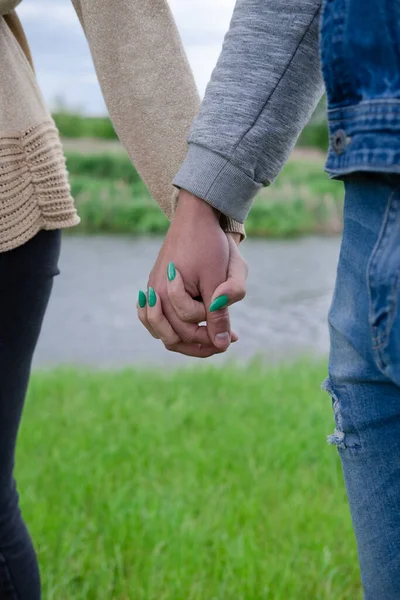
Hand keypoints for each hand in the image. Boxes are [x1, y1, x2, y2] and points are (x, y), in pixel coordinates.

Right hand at [137, 192, 246, 356]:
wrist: (195, 217)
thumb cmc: (209, 244)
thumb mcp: (220, 278)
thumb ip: (220, 312)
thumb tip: (222, 344)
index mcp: (168, 293)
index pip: (190, 329)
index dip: (214, 336)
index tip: (236, 335)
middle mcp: (154, 295)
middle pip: (173, 337)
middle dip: (202, 342)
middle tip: (229, 337)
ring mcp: (151, 291)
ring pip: (161, 332)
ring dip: (186, 340)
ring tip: (211, 336)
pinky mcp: (154, 287)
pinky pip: (155, 319)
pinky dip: (171, 328)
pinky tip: (193, 326)